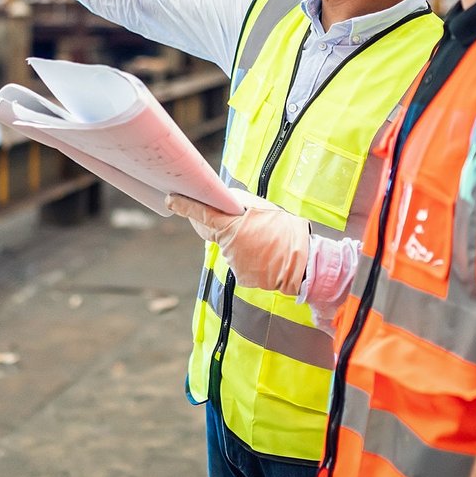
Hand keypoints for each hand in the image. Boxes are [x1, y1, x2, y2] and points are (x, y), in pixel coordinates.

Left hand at [166, 194, 310, 293]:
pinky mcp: (240, 276)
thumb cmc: (286, 232)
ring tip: (260, 238)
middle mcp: (227, 246)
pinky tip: (262, 253)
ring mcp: (232, 263)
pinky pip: (236, 261)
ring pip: (225, 246)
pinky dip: (245, 255)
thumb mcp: (263, 208)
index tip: (171, 200)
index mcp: (231, 226)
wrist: (304, 264)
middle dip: (208, 221)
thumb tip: (223, 202)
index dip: (184, 206)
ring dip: (235, 240)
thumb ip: (239, 204)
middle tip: (220, 213)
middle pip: (207, 230)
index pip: (200, 214)